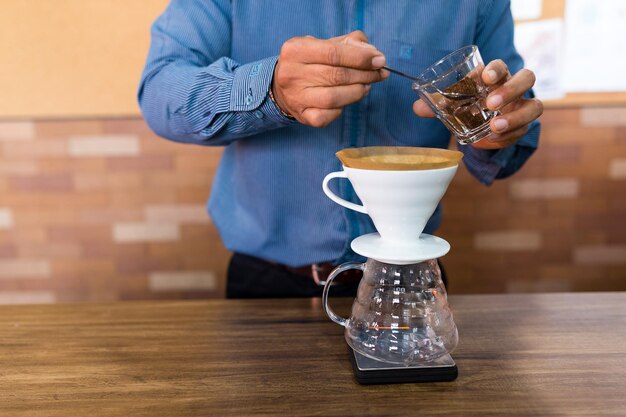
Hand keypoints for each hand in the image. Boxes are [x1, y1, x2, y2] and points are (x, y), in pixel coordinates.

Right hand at [272, 31, 388, 127]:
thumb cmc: (310, 62)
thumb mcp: (324, 44)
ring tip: (367, 86)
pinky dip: (343, 108)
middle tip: (380, 74)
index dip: (360, 58)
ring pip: (334, 98)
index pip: (334, 53)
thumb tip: (373, 54)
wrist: (283, 86)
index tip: (379, 60)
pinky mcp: (302, 116)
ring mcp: (295, 97)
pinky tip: (348, 99)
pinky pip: (329, 115)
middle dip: (364, 75)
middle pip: (336, 76)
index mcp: (295, 50)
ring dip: (357, 92)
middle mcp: (291, 74)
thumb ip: (350, 43)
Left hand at [413, 60, 543, 149]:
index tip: (484, 77)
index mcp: (496, 76)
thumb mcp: (452, 104)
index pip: (500, 66)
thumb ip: (436, 105)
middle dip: (511, 89)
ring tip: (494, 126)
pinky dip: (508, 135)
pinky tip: (493, 138)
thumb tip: (417, 107)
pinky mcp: (523, 127)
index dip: (495, 69)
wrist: (481, 126)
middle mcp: (514, 88)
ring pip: (535, 106)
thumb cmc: (468, 106)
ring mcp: (522, 108)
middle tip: (490, 102)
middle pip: (527, 78)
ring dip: (514, 117)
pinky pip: (524, 130)